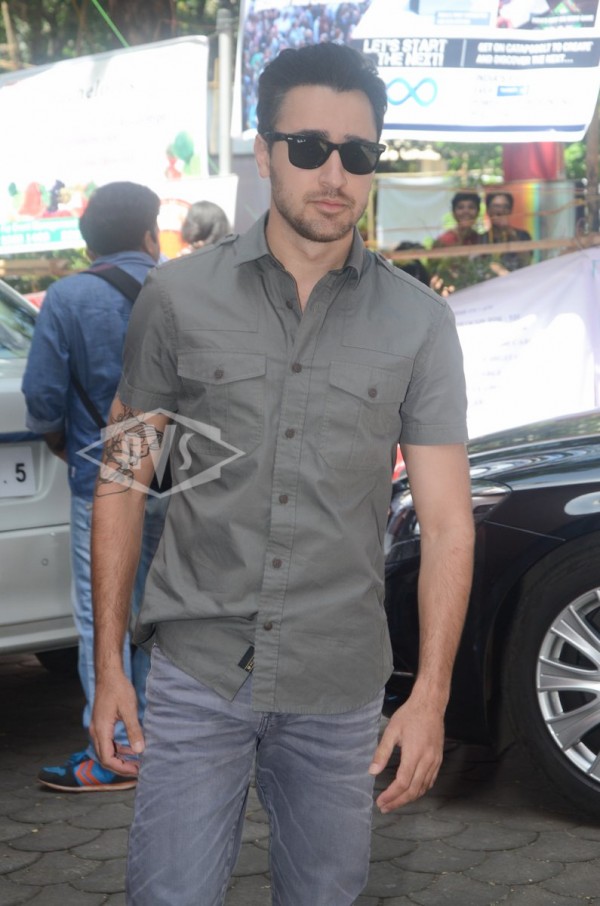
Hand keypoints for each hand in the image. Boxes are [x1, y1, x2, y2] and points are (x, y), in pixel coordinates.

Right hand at [90, 672, 144, 775]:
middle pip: (104, 758)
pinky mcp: (101, 724)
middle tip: (137, 770)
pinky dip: (118, 749)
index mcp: (101, 730)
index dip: (121, 768)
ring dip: (119, 758)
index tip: (136, 771)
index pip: (107, 758)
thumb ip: (134, 730)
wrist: (109, 674)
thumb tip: (140, 750)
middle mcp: (96, 731)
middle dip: (120, 767)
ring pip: (105, 751)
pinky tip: (130, 748)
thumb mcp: (129, 709)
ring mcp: (97, 728)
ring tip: (136, 762)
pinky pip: (107, 743)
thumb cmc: (118, 689)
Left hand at [368, 696, 444, 812]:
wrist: (430, 705)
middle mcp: (427, 760)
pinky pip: (430, 781)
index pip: (402, 782)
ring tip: (395, 803)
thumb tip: (372, 771)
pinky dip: (420, 790)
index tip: (380, 801)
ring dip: (409, 799)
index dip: (391, 795)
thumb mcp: (391, 730)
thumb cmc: (409, 715)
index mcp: (414, 753)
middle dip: (398, 801)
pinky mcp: (438, 760)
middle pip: (413, 790)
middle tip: (385, 807)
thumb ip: (382, 752)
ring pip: (423, 788)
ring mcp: (435, 761)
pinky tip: (411, 792)